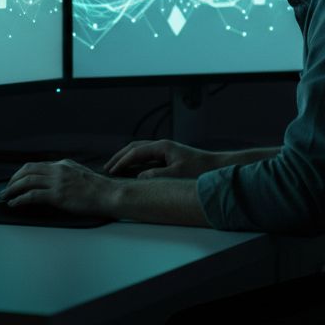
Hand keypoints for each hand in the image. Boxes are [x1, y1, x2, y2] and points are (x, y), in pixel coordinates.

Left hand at [1, 159, 114, 216]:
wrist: (108, 194)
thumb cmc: (97, 188)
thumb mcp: (79, 174)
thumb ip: (65, 174)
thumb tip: (52, 181)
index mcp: (63, 164)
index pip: (36, 166)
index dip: (22, 174)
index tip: (15, 181)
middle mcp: (58, 170)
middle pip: (28, 170)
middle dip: (13, 179)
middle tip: (6, 188)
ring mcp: (58, 182)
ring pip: (27, 181)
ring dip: (13, 189)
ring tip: (6, 196)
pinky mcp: (58, 195)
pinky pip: (33, 195)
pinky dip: (20, 199)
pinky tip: (15, 204)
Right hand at [103, 139, 218, 179]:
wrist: (217, 167)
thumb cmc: (200, 170)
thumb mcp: (176, 174)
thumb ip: (156, 176)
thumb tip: (138, 177)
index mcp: (162, 146)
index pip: (135, 152)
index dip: (121, 162)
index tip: (110, 171)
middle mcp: (162, 146)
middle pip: (135, 148)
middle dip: (120, 157)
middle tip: (107, 168)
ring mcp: (166, 151)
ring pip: (140, 151)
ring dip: (127, 159)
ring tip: (116, 168)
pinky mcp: (170, 158)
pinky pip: (147, 158)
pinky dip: (136, 162)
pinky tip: (133, 171)